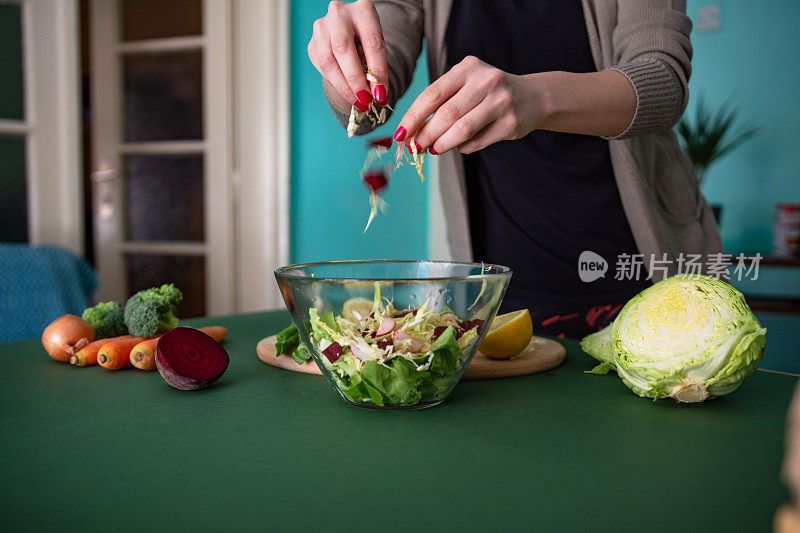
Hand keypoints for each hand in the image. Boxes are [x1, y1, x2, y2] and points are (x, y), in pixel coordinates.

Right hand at [307, 0, 388, 111]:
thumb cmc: (366, 39)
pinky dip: (335, 82)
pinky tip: (346, 89)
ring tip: (357, 102)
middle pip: (343, 49)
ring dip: (343, 87)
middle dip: (355, 81)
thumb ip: (376, 67)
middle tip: (365, 101)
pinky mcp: (312, 43)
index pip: (372, 42)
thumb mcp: (376, 47)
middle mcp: (338, 14)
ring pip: (328, 62)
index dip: (377, 71)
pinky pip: (322, 67)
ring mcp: (321, 27)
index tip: (381, 94)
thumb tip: (377, 96)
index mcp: (362, 10)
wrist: (349, 29)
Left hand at [394, 56, 544, 153]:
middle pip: (447, 114)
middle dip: (426, 134)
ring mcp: (501, 102)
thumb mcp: (467, 85)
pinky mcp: (510, 123)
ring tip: (432, 149)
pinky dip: (462, 147)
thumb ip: (442, 103)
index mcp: (468, 68)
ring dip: (442, 144)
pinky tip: (458, 146)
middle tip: (414, 147)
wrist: (532, 97)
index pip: (433, 94)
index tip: (401, 133)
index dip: (414, 116)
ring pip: (462, 130)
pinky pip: (477, 141)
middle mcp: (486, 81)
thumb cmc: (487, 93)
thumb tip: (412, 132)